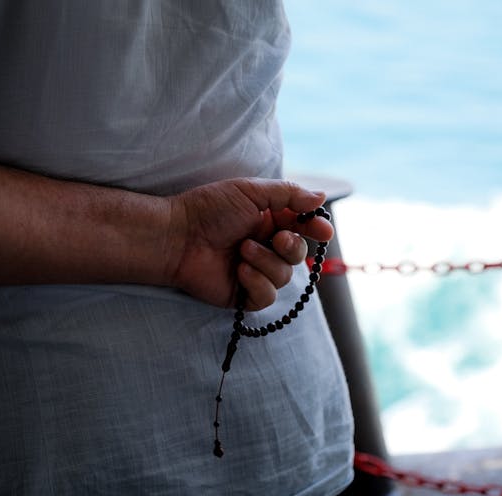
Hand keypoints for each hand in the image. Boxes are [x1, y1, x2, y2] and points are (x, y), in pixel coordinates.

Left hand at [168, 178, 333, 309]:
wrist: (177, 236)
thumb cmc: (209, 209)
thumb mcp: (251, 191)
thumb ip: (289, 194)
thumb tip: (321, 197)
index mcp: (267, 221)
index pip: (302, 228)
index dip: (316, 230)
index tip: (324, 231)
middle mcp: (263, 247)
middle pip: (298, 254)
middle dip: (292, 247)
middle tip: (276, 238)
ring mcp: (253, 272)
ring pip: (284, 276)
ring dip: (266, 262)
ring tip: (241, 251)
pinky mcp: (242, 294)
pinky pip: (267, 296)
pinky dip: (257, 283)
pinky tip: (239, 271)